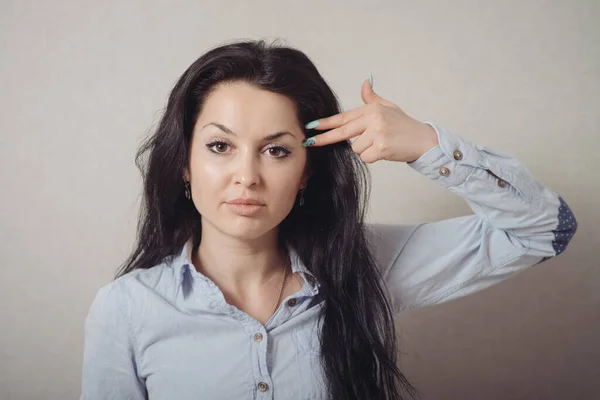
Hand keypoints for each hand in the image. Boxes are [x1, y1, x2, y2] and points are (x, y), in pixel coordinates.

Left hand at [302, 78, 438, 162]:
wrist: (424, 140)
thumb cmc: (404, 125)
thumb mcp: (388, 107)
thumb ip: (372, 98)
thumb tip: (364, 82)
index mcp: (372, 109)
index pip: (344, 117)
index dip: (326, 123)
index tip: (311, 127)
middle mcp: (373, 119)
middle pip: (343, 132)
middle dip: (325, 138)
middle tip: (309, 142)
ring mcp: (377, 133)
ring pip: (356, 148)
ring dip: (365, 150)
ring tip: (381, 145)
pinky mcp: (381, 148)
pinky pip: (365, 157)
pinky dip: (373, 158)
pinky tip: (384, 152)